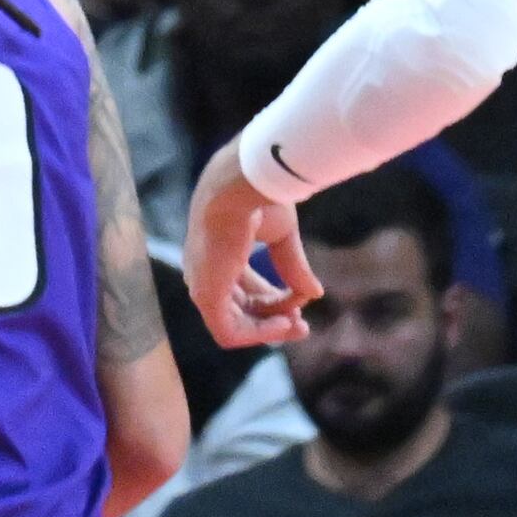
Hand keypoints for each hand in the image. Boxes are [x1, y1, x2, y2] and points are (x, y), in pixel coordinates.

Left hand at [182, 146, 318, 346]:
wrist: (242, 182)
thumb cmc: (258, 196)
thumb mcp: (280, 235)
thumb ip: (292, 266)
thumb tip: (315, 295)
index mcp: (217, 251)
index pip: (243, 287)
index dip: (273, 300)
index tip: (301, 302)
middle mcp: (205, 270)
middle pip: (240, 307)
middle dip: (273, 317)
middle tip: (302, 323)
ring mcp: (201, 283)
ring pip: (235, 324)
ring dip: (269, 328)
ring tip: (297, 322)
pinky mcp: (205, 294)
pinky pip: (229, 331)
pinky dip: (259, 333)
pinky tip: (285, 323)